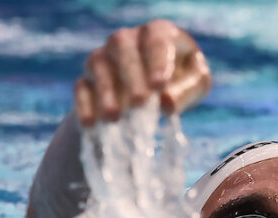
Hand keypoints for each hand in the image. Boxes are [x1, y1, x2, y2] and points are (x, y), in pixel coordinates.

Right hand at [74, 19, 211, 126]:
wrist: (157, 88)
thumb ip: (186, 90)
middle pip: (123, 46)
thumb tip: (167, 102)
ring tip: (114, 117)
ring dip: (106, 91)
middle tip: (140, 102)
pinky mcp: (88, 78)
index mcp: (158, 32)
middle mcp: (127, 39)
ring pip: (99, 64)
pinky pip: (82, 87)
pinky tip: (90, 123)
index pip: (157, 38)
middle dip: (131, 75)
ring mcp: (104, 56)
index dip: (157, 60)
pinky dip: (85, 105)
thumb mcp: (195, 84)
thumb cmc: (181, 79)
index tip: (159, 85)